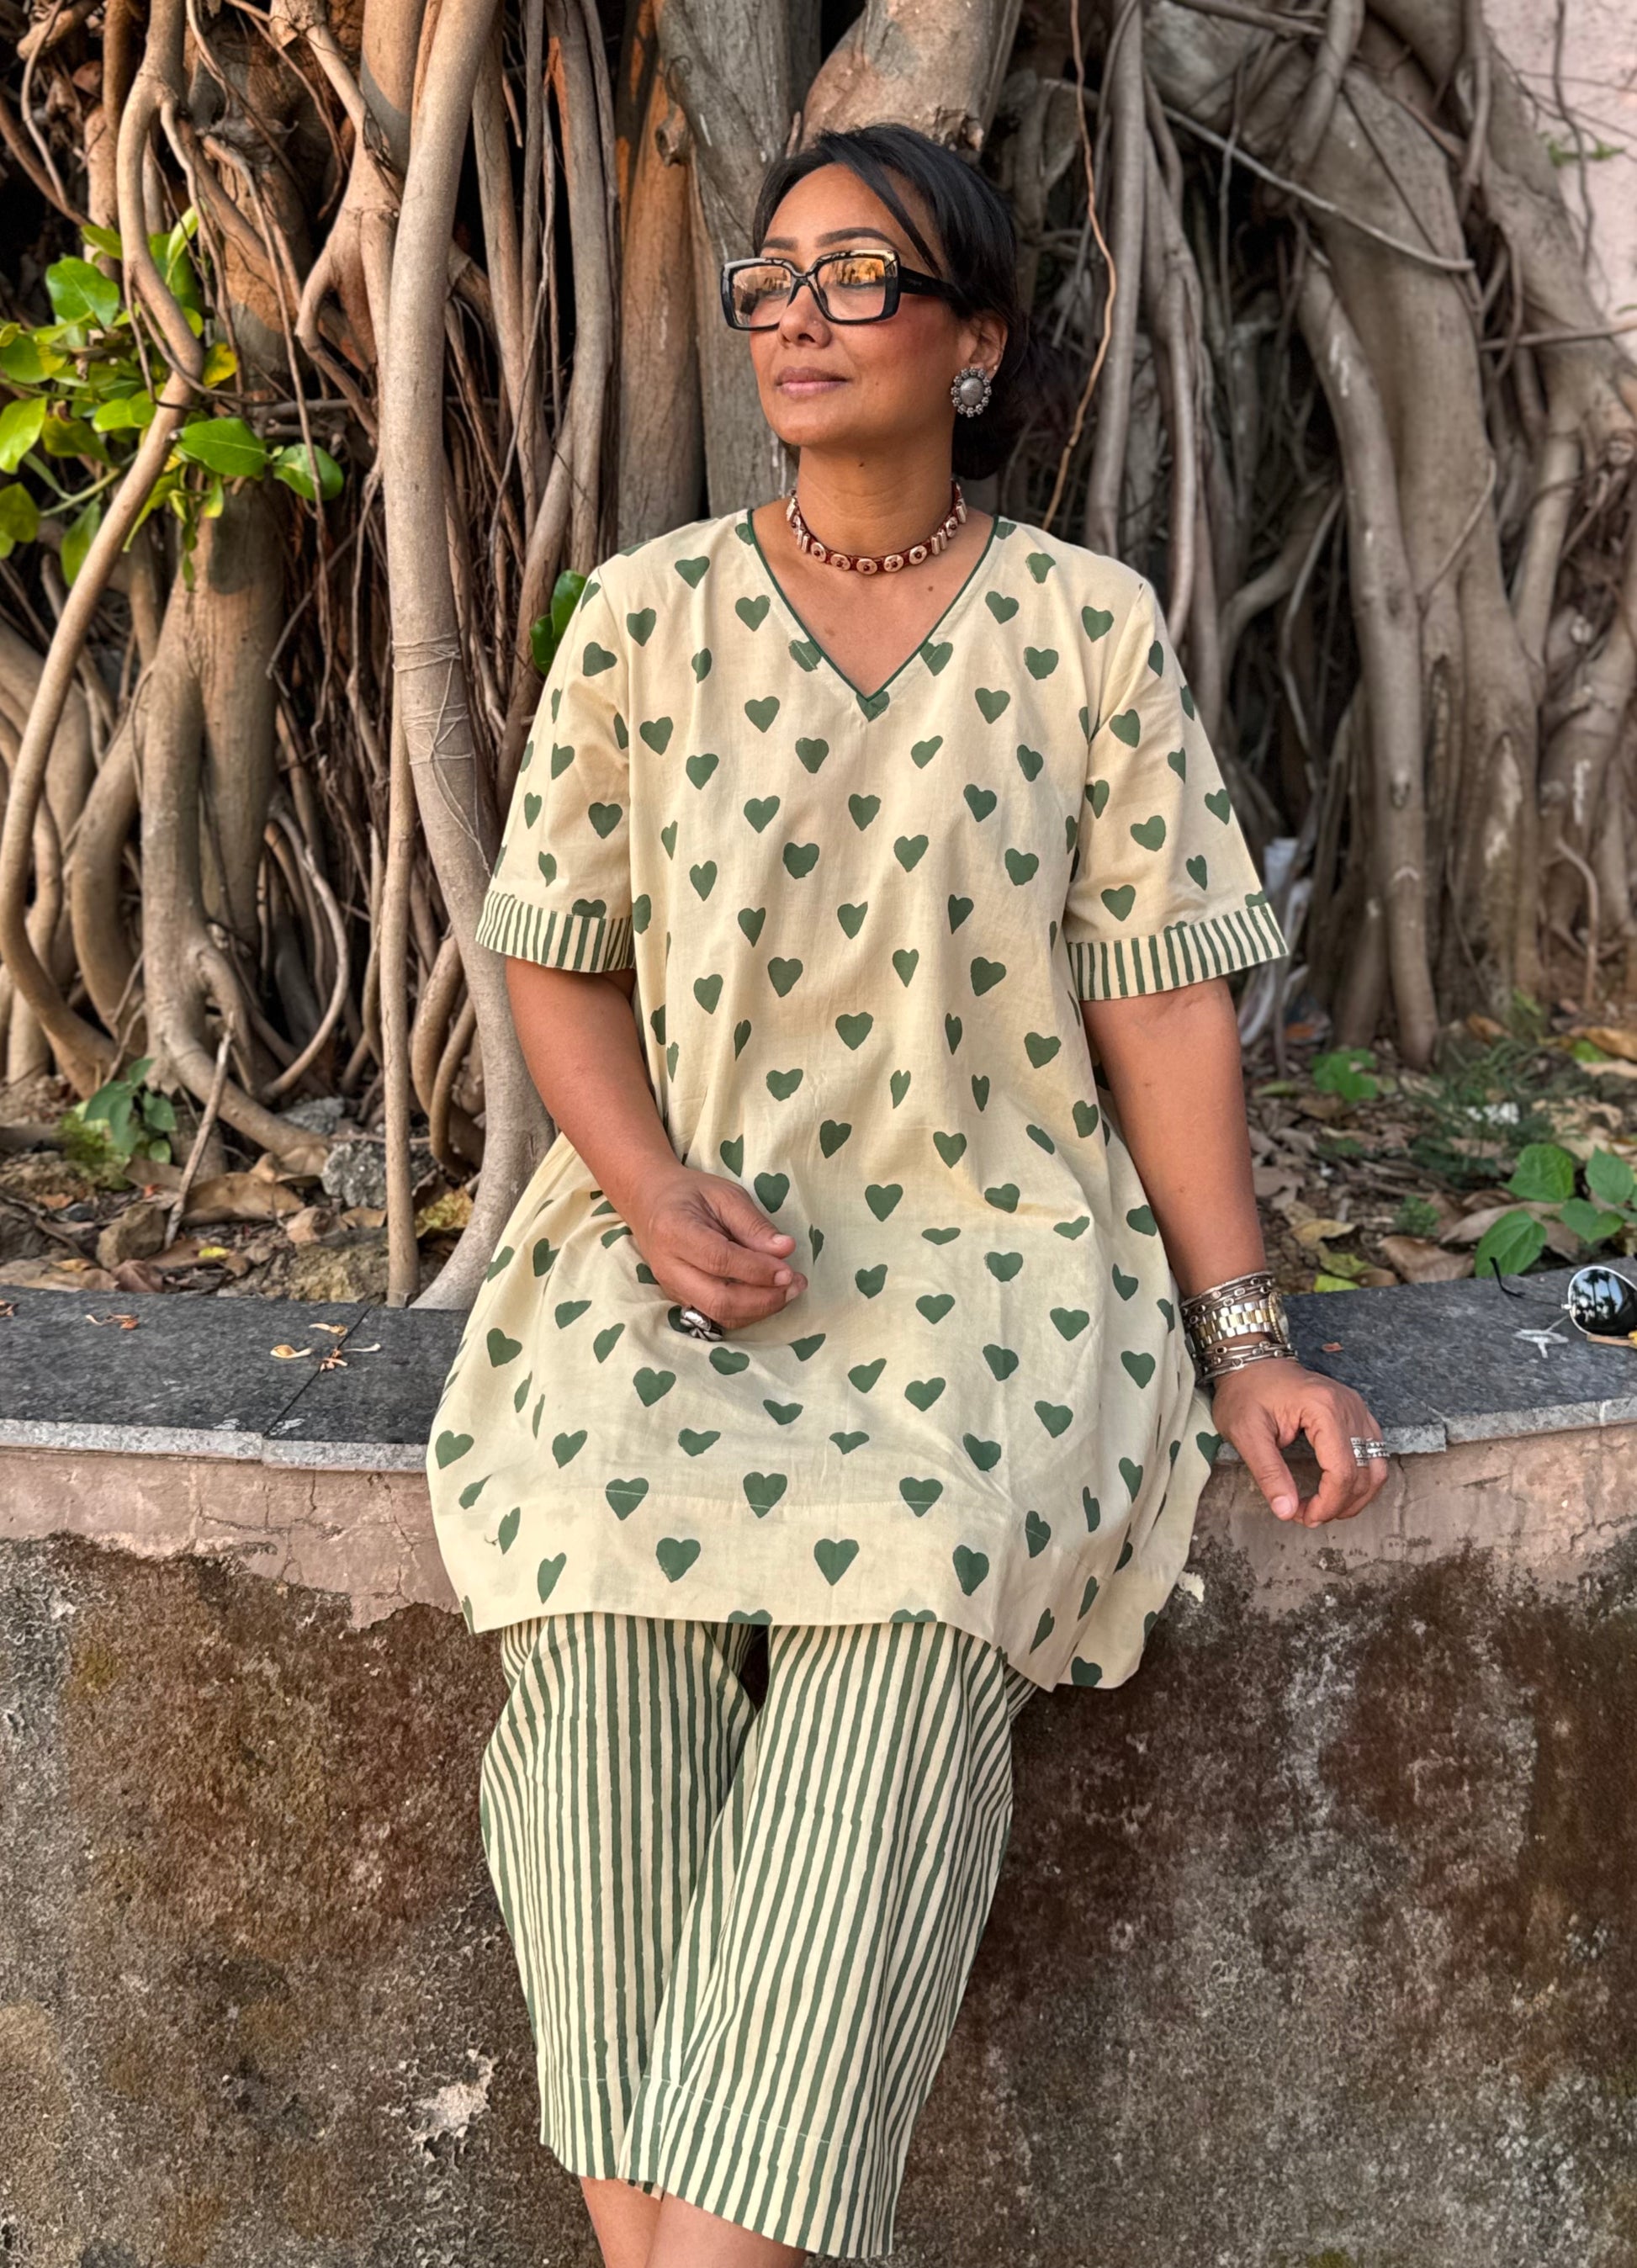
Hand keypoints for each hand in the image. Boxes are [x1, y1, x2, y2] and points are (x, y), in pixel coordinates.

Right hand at [628, 1167, 807, 1330]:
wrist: (649, 1202)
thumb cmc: (690, 1193)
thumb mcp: (724, 1195)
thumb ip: (754, 1224)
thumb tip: (785, 1250)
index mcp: (675, 1231)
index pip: (720, 1260)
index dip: (758, 1270)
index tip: (789, 1271)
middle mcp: (669, 1267)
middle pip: (718, 1299)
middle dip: (763, 1300)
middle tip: (796, 1285)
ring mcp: (672, 1288)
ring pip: (719, 1314)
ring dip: (760, 1310)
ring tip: (789, 1291)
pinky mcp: (680, 1299)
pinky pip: (716, 1315)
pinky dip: (747, 1312)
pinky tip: (768, 1296)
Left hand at [1210, 1357, 1389, 1526]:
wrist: (1251, 1361)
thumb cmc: (1246, 1392)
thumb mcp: (1246, 1434)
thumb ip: (1269, 1474)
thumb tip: (1286, 1511)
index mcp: (1323, 1408)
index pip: (1342, 1471)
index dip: (1327, 1504)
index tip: (1303, 1516)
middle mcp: (1349, 1407)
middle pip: (1363, 1473)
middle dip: (1339, 1505)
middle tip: (1307, 1516)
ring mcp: (1357, 1408)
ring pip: (1376, 1466)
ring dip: (1356, 1496)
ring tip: (1324, 1508)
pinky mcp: (1356, 1413)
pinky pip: (1373, 1453)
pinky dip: (1360, 1478)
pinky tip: (1337, 1490)